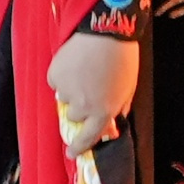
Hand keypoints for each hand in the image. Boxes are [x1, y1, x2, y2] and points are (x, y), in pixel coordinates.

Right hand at [49, 32, 138, 151]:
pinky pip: (55, 81)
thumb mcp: (128, 89)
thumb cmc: (123, 59)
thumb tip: (111, 123)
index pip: (88, 138)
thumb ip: (118, 109)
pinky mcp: (54, 76)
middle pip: (73, 116)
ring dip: (71, 90)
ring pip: (63, 98)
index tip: (71, 152)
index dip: (79, 147)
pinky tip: (74, 63)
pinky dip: (62, 75)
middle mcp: (82, 107)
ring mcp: (66, 91)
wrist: (106, 31)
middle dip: (79, 107)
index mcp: (102, 112)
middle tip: (87, 89)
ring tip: (83, 71)